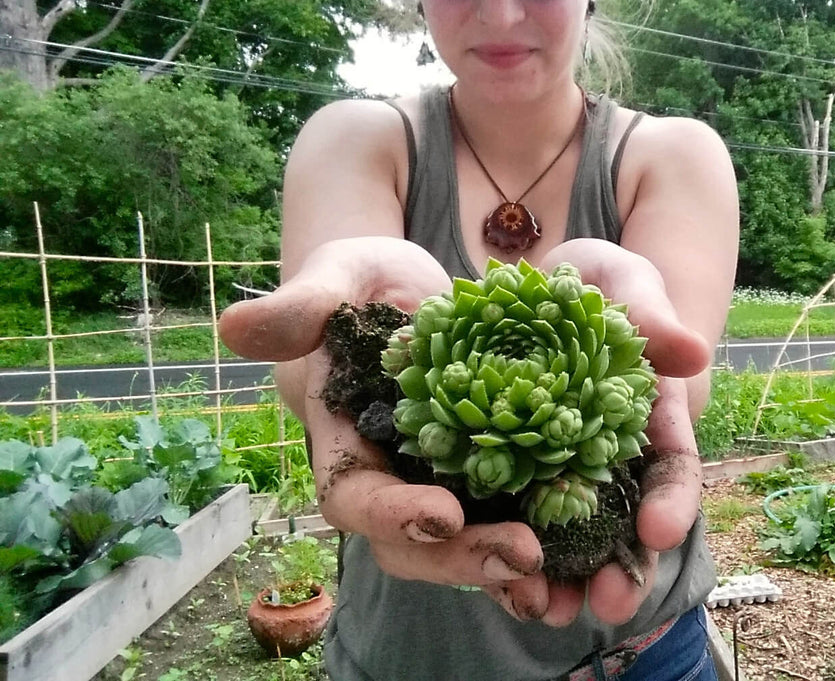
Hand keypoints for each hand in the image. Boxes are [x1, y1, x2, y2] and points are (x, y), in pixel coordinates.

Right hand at [219, 237, 549, 619]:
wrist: (417, 291)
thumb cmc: (366, 282)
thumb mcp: (340, 278)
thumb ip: (302, 307)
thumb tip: (234, 325)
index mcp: (346, 444)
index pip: (355, 496)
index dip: (393, 512)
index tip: (442, 514)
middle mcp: (391, 479)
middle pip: (415, 543)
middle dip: (464, 556)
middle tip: (523, 555)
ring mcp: (439, 486)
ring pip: (463, 548)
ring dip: (504, 568)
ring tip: (553, 579)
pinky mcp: (490, 479)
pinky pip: (508, 526)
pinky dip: (537, 552)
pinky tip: (577, 566)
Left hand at [536, 239, 711, 627]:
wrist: (536, 284)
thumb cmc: (595, 282)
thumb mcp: (625, 283)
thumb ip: (652, 313)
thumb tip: (693, 351)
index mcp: (649, 416)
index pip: (672, 464)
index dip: (671, 501)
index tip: (660, 532)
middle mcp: (611, 454)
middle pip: (626, 520)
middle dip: (621, 566)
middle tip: (609, 603)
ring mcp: (560, 468)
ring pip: (570, 535)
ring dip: (564, 577)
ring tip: (549, 611)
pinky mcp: (510, 470)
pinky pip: (511, 518)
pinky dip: (505, 554)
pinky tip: (495, 584)